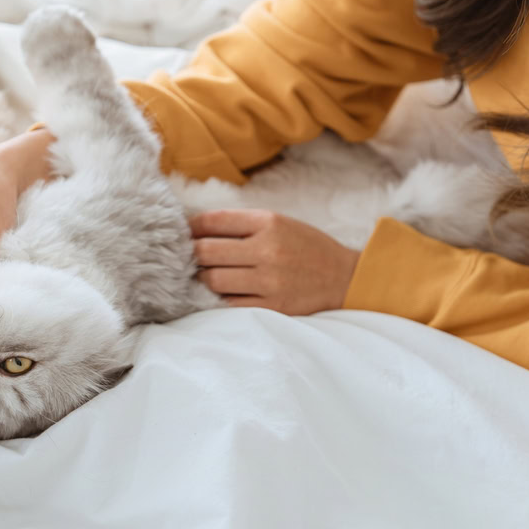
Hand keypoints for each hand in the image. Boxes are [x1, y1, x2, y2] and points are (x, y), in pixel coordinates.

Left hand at [191, 209, 360, 314]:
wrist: (343, 277)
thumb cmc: (306, 247)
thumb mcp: (279, 222)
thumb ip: (241, 224)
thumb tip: (195, 228)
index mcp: (268, 222)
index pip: (213, 221)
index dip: (191, 227)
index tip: (184, 232)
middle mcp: (268, 250)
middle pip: (206, 252)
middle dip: (191, 254)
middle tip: (188, 257)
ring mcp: (269, 281)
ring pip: (213, 280)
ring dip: (203, 278)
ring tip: (204, 275)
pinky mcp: (272, 307)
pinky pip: (229, 304)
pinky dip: (219, 298)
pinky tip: (221, 293)